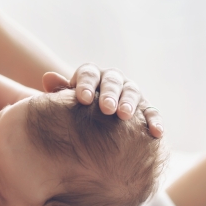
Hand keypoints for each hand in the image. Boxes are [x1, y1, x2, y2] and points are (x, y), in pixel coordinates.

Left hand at [42, 64, 163, 137]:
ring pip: (132, 92)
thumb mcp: (66, 103)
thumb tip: (48, 77)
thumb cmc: (76, 114)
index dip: (86, 83)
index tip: (82, 98)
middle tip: (106, 108)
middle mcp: (112, 81)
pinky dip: (154, 121)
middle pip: (112, 80)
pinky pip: (152, 113)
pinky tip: (156, 133)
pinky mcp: (145, 109)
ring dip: (129, 103)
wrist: (95, 129)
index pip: (89, 73)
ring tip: (124, 116)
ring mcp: (130, 93)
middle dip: (109, 93)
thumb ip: (59, 91)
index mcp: (92, 76)